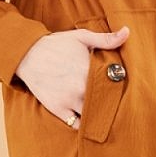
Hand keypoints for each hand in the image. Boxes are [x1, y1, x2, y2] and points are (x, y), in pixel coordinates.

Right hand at [14, 26, 129, 125]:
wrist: (27, 55)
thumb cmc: (56, 45)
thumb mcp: (81, 37)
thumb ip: (106, 39)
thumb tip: (128, 32)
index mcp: (88, 70)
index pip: (114, 84)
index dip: (121, 85)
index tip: (124, 85)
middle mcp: (80, 88)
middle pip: (106, 102)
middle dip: (113, 101)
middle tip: (118, 101)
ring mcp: (69, 101)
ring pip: (93, 115)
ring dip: (100, 114)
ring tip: (106, 111)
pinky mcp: (59, 110)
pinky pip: (77, 124)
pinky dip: (85, 124)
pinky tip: (90, 118)